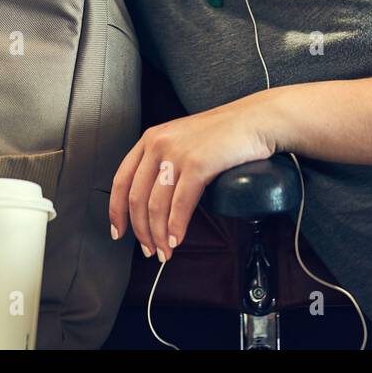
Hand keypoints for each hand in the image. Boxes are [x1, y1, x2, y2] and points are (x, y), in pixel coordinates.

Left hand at [108, 89, 278, 262]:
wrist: (255, 120)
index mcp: (150, 139)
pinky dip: (176, 228)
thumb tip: (155, 203)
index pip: (121, 180)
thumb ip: (165, 163)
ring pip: (156, 206)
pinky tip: (177, 240)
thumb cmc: (225, 134)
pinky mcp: (196, 164)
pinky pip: (179, 206)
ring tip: (165, 252)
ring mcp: (176, 154)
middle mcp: (157, 144)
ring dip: (159, 236)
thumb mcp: (183, 141)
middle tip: (148, 250)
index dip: (116, 211)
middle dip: (140, 231)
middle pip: (136, 198)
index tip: (118, 232)